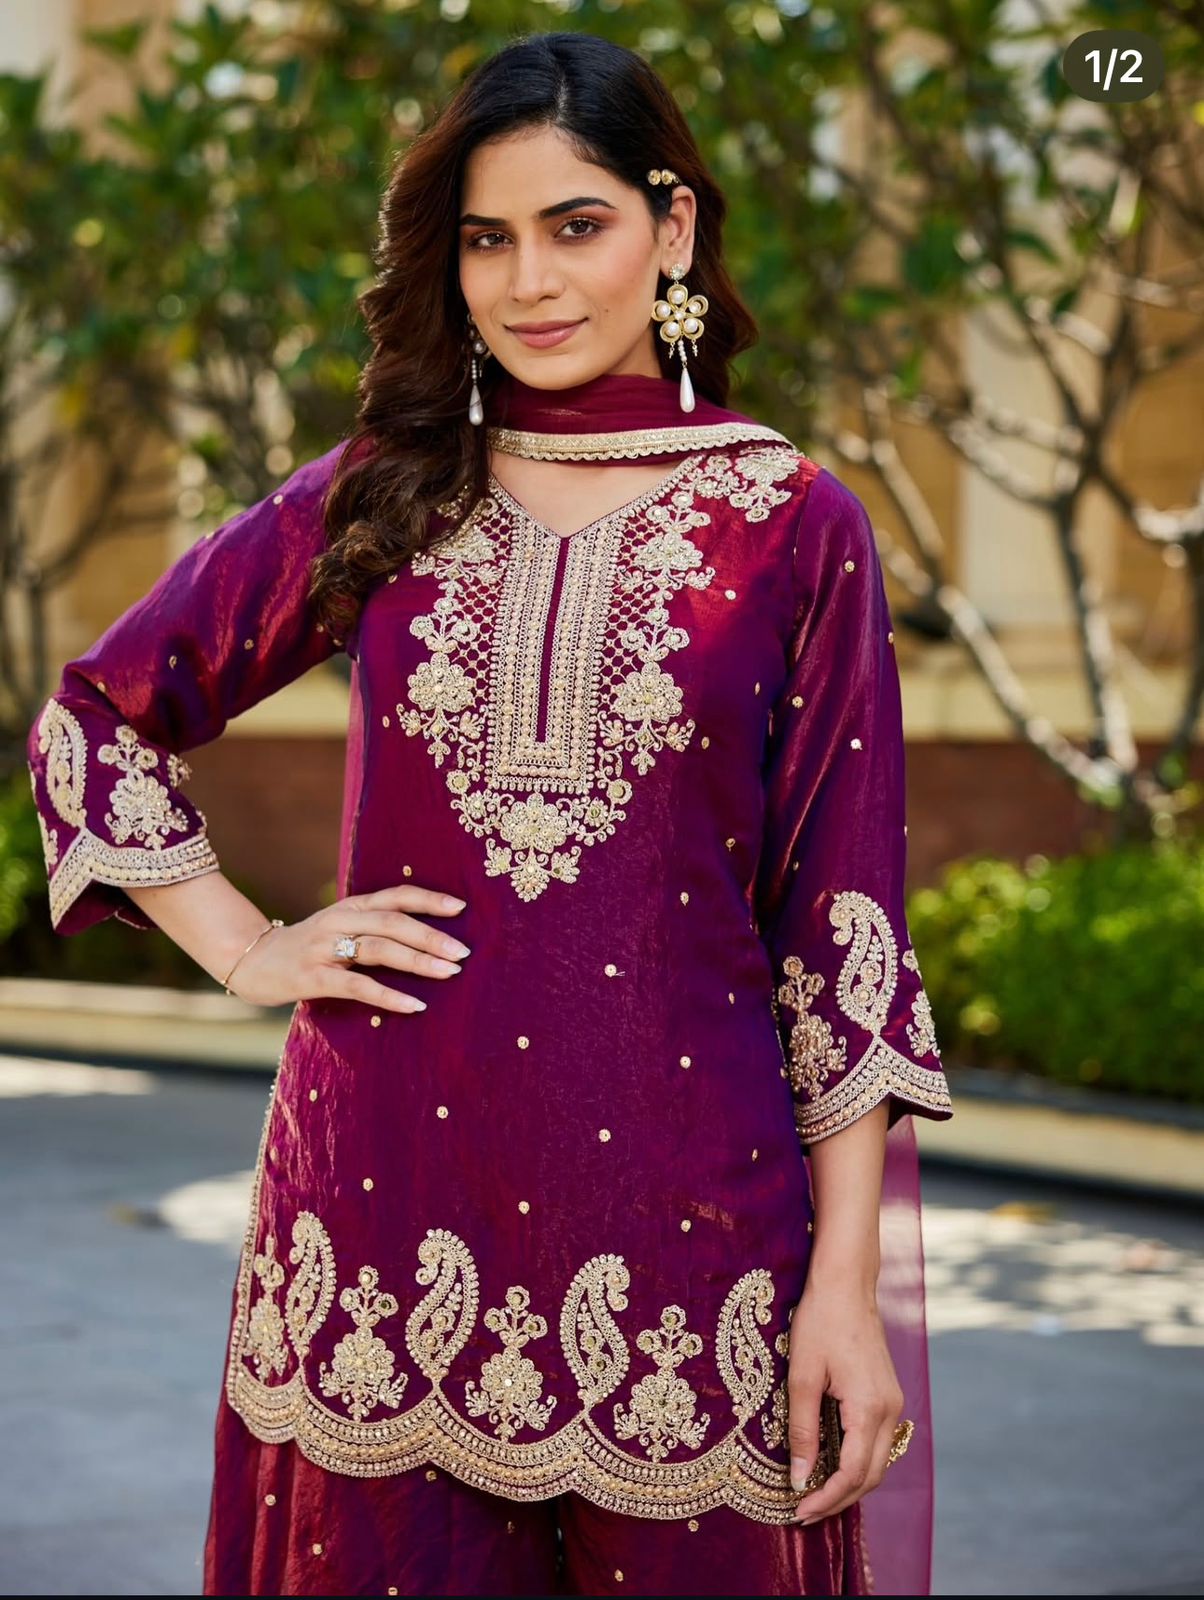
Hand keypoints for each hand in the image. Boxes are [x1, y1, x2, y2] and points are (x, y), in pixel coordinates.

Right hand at [227, 885, 469, 1009]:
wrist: (250, 960)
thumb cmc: (306, 947)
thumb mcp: (338, 927)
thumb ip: (372, 926)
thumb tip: (425, 936)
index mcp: (349, 907)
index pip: (395, 896)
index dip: (429, 900)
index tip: (461, 907)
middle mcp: (339, 921)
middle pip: (393, 923)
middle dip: (431, 936)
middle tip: (463, 952)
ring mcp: (324, 949)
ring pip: (378, 950)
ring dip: (417, 961)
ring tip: (448, 972)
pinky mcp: (313, 978)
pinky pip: (357, 986)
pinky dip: (388, 995)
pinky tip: (414, 1005)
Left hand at [786, 1280, 903, 1523]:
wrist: (846, 1283)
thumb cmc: (820, 1322)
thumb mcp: (802, 1377)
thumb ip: (803, 1431)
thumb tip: (800, 1478)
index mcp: (870, 1408)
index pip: (853, 1474)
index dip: (827, 1498)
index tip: (799, 1511)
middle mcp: (890, 1410)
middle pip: (871, 1475)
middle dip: (839, 1499)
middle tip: (804, 1512)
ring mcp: (893, 1401)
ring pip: (878, 1460)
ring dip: (850, 1483)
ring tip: (815, 1494)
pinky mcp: (888, 1393)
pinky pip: (878, 1441)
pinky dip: (858, 1461)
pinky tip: (833, 1464)